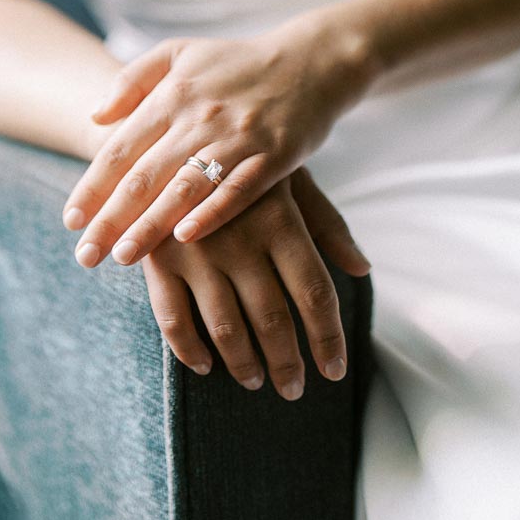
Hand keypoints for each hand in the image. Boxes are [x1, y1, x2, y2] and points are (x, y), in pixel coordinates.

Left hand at [62, 18, 374, 269]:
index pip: (120, 147)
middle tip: (84, 256)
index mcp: (171, 94)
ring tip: (123, 257)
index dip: (92, 186)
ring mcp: (237, 137)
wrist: (311, 60)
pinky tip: (186, 240)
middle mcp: (198, 116)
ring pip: (184, 187)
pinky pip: (238, 190)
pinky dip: (212, 214)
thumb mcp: (179, 52)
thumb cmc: (237, 62)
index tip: (70, 221)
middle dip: (110, 219)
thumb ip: (133, 79)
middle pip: (144, 175)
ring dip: (151, 225)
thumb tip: (94, 115)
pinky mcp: (274, 156)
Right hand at [141, 166, 369, 398]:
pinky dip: (190, 351)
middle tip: (293, 388)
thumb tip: (362, 269)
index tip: (334, 370)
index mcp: (279, 218)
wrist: (170, 131)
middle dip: (287, 364)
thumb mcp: (289, 178)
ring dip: (243, 365)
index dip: (328, 338)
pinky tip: (205, 365)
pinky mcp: (157, 257)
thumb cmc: (241, 160)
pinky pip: (173, 320)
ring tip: (255, 380)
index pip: (315, 293)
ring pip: (225, 329)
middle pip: (273, 320)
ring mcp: (195, 251)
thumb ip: (326, 224)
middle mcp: (240, 238)